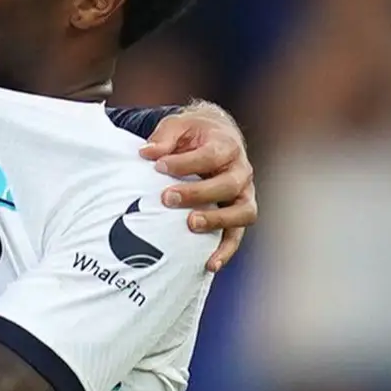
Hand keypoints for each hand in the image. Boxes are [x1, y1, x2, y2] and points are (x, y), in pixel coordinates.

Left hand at [139, 106, 257, 272]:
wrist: (216, 137)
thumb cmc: (193, 134)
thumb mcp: (177, 126)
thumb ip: (163, 137)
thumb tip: (146, 152)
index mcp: (227, 146)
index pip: (210, 156)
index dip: (184, 163)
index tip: (158, 166)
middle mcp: (241, 171)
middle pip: (228, 185)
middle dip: (198, 193)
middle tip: (167, 198)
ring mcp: (244, 195)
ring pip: (242, 212)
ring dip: (217, 221)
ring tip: (190, 225)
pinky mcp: (238, 213)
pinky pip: (237, 235)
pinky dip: (226, 250)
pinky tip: (209, 264)